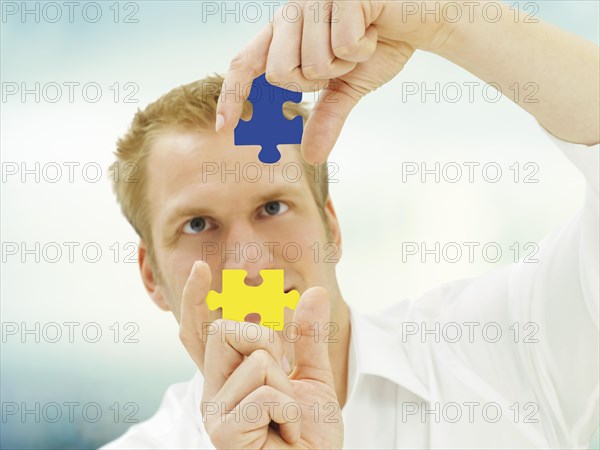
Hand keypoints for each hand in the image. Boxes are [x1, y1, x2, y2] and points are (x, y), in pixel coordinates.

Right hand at [178, 261, 342, 448]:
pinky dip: (288, 411)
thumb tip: (314, 292)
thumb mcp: (313, 378)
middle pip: (226, 330)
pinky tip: (285, 433)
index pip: (202, 333)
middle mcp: (214, 391)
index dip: (196, 300)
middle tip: (283, 380)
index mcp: (230, 378)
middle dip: (266, 342)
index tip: (199, 268)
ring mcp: (215, 412)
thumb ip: (308, 338)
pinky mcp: (223, 432)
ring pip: (256, 361)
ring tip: (286, 418)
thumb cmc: (308, 436)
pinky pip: (264, 393)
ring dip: (287, 388)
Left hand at [217, 0, 451, 162]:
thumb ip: (326, 117)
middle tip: (341, 61)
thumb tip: (311, 157)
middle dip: (316, 80)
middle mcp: (291, 10)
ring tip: (362, 40)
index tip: (224, 126)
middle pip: (279, 73)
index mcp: (284, 31)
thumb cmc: (380, 45)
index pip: (246, 63)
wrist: (421, 19)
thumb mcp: (347, 87)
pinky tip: (374, 28)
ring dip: (345, 63)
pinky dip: (364, 47)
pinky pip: (342, 45)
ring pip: (312, 63)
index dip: (232, 94)